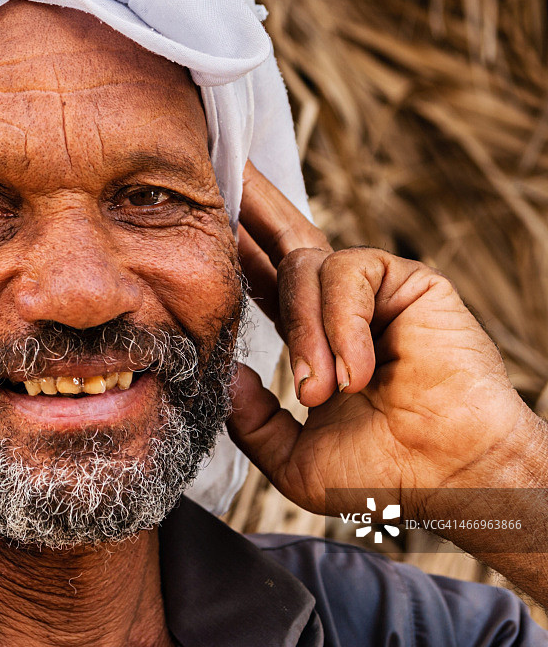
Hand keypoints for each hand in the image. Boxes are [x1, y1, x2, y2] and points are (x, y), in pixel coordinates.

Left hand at [229, 161, 535, 517]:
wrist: (450, 482)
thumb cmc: (382, 474)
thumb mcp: (292, 456)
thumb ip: (252, 419)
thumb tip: (224, 371)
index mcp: (309, 332)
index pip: (259, 277)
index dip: (229, 249)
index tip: (197, 220)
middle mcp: (335, 302)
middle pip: (282, 236)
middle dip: (250, 202)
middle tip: (224, 164)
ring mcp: (369, 290)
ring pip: (305, 267)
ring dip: (307, 333)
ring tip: (326, 392)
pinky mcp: (406, 280)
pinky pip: (348, 275)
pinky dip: (342, 324)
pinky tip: (359, 372)